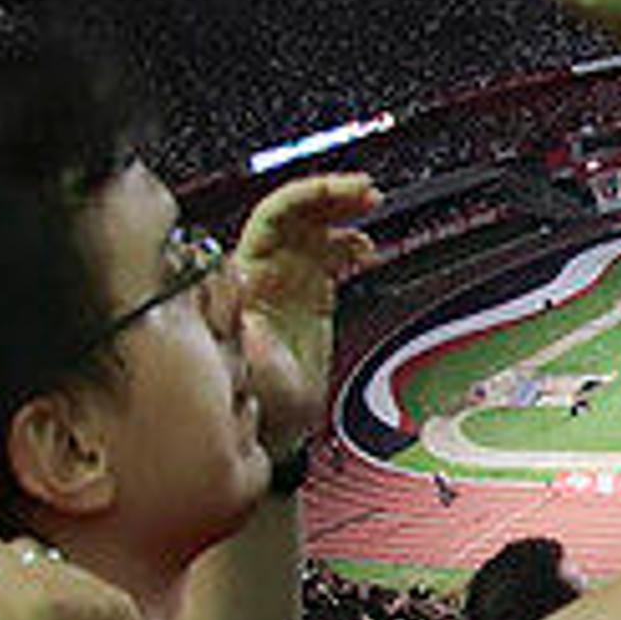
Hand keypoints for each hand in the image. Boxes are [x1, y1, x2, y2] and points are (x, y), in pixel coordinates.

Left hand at [229, 171, 379, 453]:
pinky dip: (351, 238)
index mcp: (249, 283)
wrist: (281, 428)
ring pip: (312, 223)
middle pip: (291, 211)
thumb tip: (253, 313)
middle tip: (361, 191)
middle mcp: (265, 272)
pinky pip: (329, 249)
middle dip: (325, 194)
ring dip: (341, 206)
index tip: (328, 204)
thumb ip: (258, 350)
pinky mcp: (309, 290)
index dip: (298, 205)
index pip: (268, 223)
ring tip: (371, 200)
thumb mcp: (264, 383)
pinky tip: (368, 246)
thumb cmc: (266, 409)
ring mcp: (287, 278)